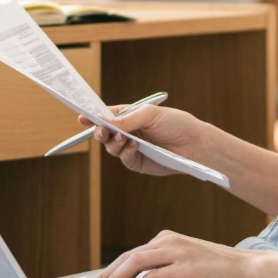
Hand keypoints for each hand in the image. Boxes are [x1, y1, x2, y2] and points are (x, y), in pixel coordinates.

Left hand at [80, 230, 260, 277]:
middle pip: (126, 258)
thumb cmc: (218, 273)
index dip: (109, 272)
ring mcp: (176, 252)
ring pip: (134, 264)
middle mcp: (167, 242)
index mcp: (166, 241)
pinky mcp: (184, 266)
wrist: (248, 269)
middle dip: (104, 277)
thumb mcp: (183, 274)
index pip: (129, 256)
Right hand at [81, 104, 206, 177]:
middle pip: (105, 132)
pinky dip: (125, 152)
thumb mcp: (150, 115)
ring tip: (123, 137)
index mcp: (131, 116)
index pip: (107, 115)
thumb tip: (105, 122)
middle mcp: (129, 131)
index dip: (94, 116)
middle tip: (101, 130)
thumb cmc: (176, 124)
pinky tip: (134, 145)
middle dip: (100, 131)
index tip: (82, 116)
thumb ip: (127, 119)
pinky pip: (123, 158)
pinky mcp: (138, 163)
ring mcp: (132, 148)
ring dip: (113, 142)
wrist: (195, 145)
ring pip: (111, 147)